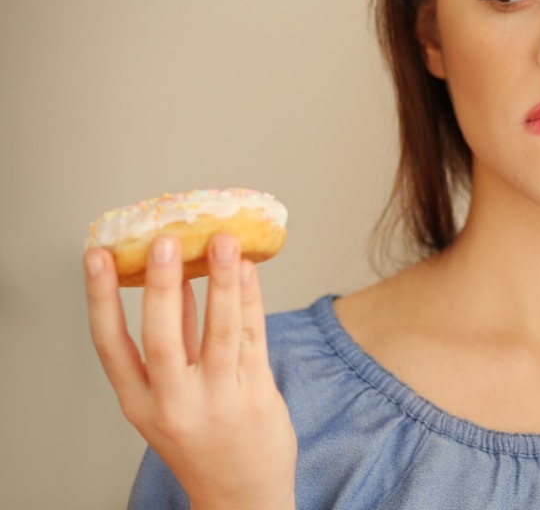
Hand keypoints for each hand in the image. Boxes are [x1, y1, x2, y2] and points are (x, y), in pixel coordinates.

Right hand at [85, 234, 296, 509]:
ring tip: (224, 241)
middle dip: (164, 285)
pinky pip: (252, 338)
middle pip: (163, 336)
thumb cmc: (204, 441)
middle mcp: (173, 403)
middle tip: (166, 239)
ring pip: (218, 332)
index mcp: (139, 403)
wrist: (242, 496)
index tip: (98, 257)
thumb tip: (175, 278)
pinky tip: (249, 270)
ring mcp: (217, 400)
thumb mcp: (167, 402)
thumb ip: (172, 345)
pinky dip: (250, 300)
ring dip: (221, 282)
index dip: (102, 298)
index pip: (110, 345)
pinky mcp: (256, 395)